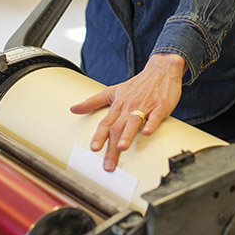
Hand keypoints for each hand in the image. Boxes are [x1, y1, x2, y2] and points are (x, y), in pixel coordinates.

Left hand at [70, 53, 186, 171]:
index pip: (106, 122)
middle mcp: (129, 106)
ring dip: (127, 135)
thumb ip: (93, 102)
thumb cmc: (137, 84)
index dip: (99, 136)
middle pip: (118, 127)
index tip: (94, 149)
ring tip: (122, 148)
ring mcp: (145, 106)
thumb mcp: (113, 91)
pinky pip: (155, 116)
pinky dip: (151, 124)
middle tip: (108, 164)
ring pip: (134, 121)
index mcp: (118, 104)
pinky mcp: (160, 106)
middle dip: (112, 147)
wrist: (161, 70)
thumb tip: (73, 109)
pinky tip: (147, 133)